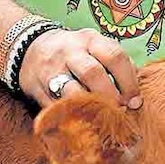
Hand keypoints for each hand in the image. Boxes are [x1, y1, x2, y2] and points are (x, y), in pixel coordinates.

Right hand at [18, 28, 141, 108]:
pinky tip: (81, 123)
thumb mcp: (93, 46)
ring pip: (72, 91)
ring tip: (101, 119)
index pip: (115, 57)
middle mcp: (70, 51)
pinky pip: (55, 106)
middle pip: (93, 73)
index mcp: (89, 39)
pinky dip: (70, 117)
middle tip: (119, 112)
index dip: (129, 82)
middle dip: (110, 97)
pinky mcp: (37, 87)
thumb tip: (135, 94)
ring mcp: (51, 69)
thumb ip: (114, 64)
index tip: (135, 101)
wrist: (29, 47)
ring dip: (90, 108)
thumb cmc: (73, 51)